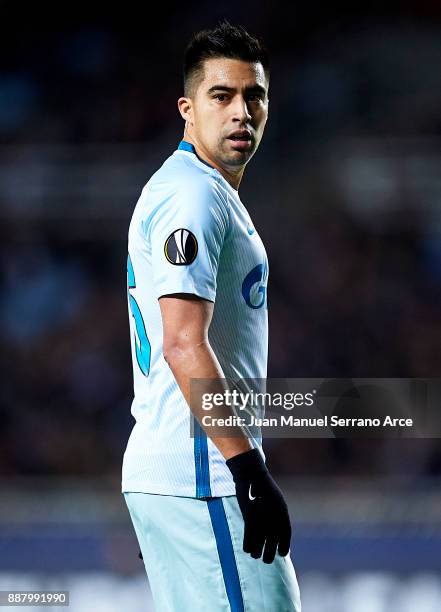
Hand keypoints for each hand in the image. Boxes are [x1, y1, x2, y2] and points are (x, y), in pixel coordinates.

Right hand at [226, 448, 291, 562]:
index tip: (282, 553)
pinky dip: (247, 545)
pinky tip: (247, 549)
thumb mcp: (275, 500)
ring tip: (255, 555)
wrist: (252, 474)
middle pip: (273, 543)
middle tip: (267, 560)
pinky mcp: (249, 518)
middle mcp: (274, 517)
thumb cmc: (263, 486)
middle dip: (270, 554)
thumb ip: (278, 515)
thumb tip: (278, 531)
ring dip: (257, 552)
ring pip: (259, 544)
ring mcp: (261, 518)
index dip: (284, 546)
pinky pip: (248, 538)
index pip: (286, 534)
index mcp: (282, 511)